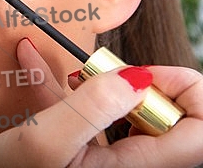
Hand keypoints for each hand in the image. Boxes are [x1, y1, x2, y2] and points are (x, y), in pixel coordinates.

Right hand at [0, 38, 202, 167]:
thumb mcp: (43, 141)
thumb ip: (91, 107)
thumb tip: (137, 77)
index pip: (202, 129)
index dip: (181, 90)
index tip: (137, 75)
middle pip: (173, 117)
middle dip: (138, 84)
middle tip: (102, 77)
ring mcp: (115, 163)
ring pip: (134, 113)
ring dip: (105, 85)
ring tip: (74, 75)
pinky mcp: (92, 155)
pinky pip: (98, 117)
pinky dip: (75, 93)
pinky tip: (42, 69)